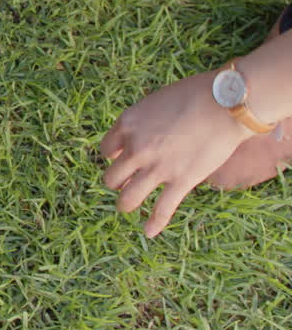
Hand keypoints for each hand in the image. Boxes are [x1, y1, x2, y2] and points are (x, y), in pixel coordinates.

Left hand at [99, 71, 251, 237]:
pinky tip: (148, 232)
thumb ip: (140, 124)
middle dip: (117, 181)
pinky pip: (162, 209)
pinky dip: (154, 223)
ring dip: (125, 204)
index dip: (114, 157)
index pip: (106, 150)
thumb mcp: (154, 103)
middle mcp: (136, 148)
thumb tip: (133, 141)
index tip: (123, 159)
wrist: (223, 103)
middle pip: (111, 177)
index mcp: (127, 125)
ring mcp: (157, 167)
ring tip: (125, 207)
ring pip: (128, 198)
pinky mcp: (181, 181)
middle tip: (126, 182)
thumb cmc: (192, 96)